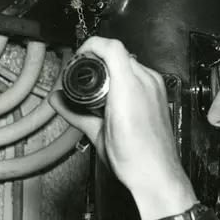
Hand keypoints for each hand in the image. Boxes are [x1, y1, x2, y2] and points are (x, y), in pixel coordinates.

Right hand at [49, 37, 197, 219]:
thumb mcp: (96, 133)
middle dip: (99, 61)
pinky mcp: (161, 95)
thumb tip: (58, 100)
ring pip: (131, 64)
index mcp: (129, 85)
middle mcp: (146, 81)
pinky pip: (142, 77)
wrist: (156, 173)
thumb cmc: (134, 156)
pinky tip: (117, 97)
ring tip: (100, 88)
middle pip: (119, 54)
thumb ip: (74, 112)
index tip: (80, 58)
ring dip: (114, 70)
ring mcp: (156, 87)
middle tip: (85, 75)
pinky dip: (127, 81)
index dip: (90, 47)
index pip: (110, 47)